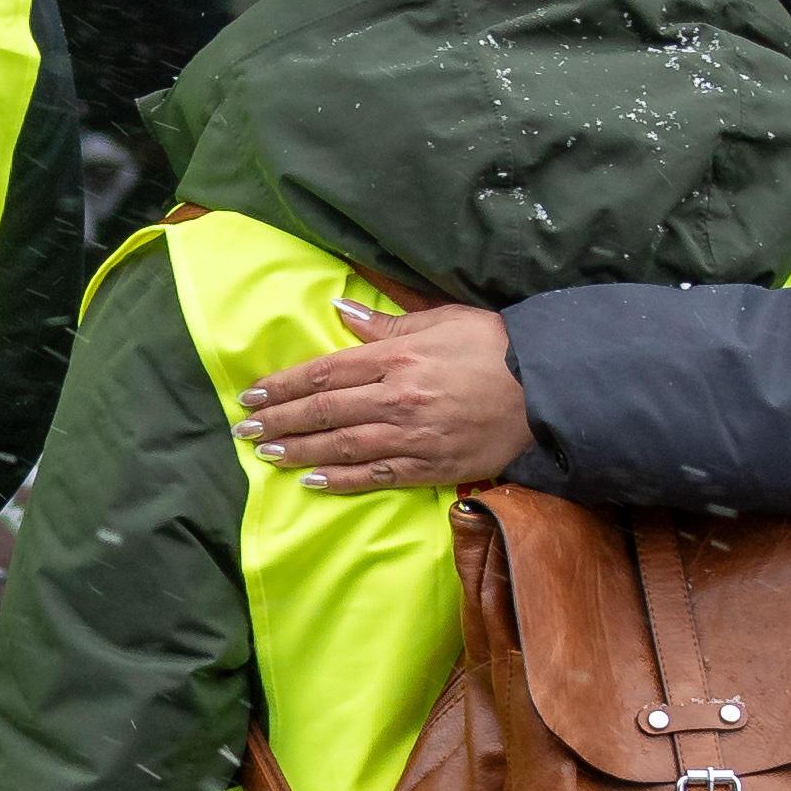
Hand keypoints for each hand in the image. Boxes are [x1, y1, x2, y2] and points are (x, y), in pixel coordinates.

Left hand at [237, 303, 526, 494]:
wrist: (546, 390)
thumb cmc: (495, 346)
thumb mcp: (440, 321)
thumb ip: (386, 324)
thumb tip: (340, 310)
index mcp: (397, 357)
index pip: (324, 373)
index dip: (283, 386)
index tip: (253, 395)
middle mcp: (397, 398)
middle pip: (324, 412)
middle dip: (279, 420)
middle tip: (245, 431)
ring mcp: (412, 436)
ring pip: (342, 446)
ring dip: (299, 451)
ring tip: (267, 454)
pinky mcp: (430, 467)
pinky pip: (375, 476)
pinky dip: (340, 479)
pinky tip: (312, 480)